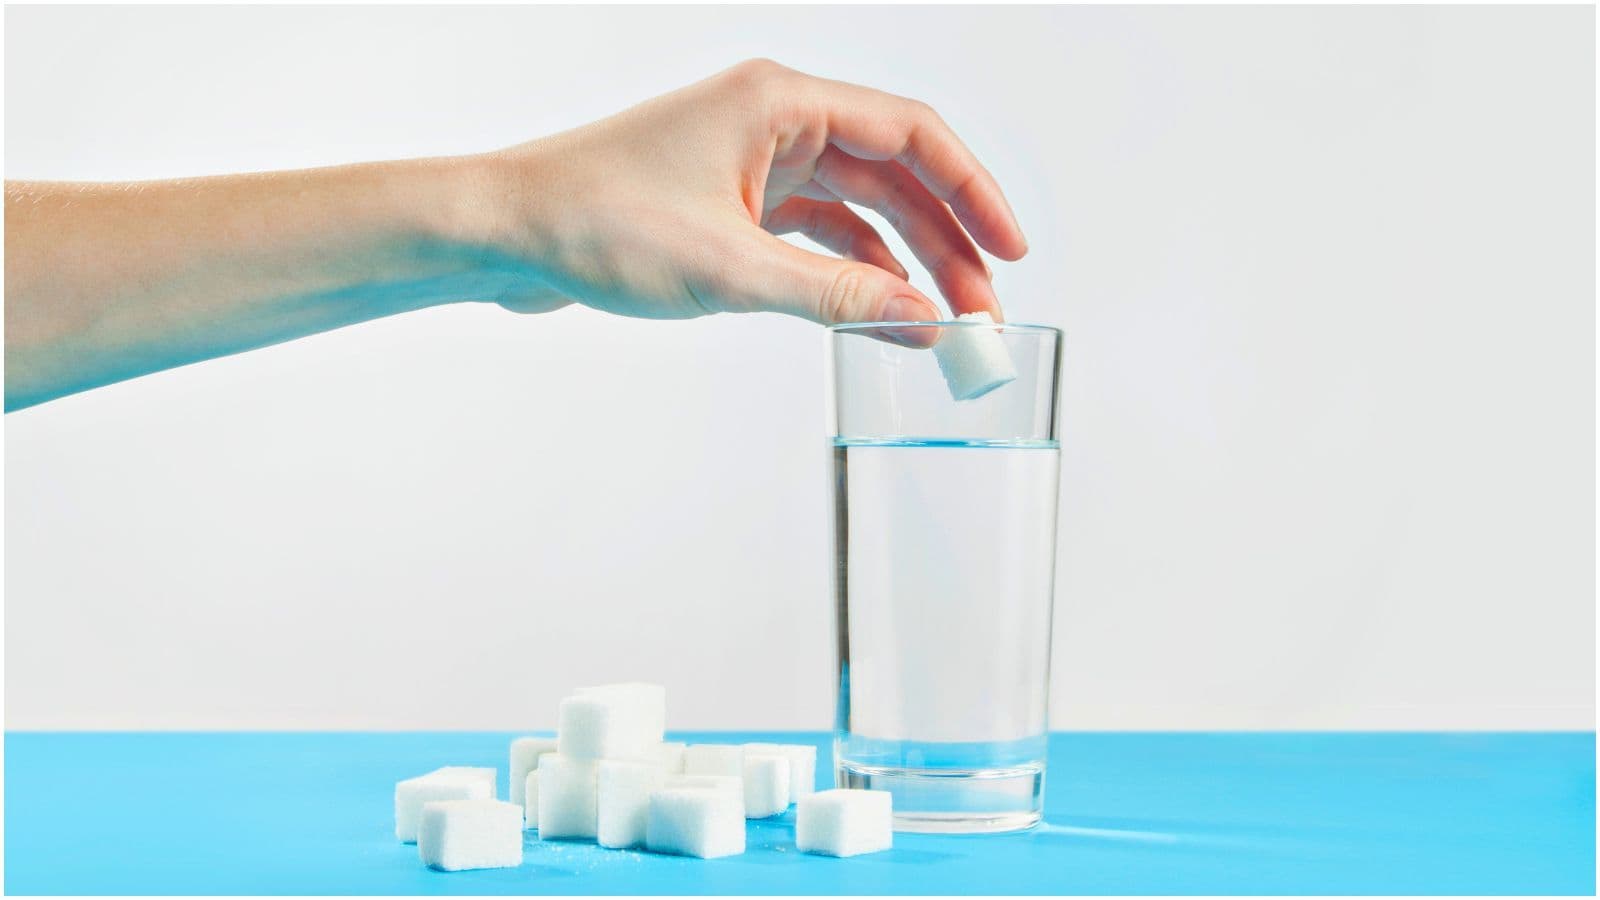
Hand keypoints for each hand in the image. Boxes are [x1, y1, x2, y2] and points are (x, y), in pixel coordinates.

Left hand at [473, 59, 1027, 325]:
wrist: (505, 232)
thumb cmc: (596, 222)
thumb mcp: (730, 270)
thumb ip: (835, 297)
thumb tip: (924, 322)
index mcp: (779, 101)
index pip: (912, 133)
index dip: (973, 191)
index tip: (1012, 247)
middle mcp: (774, 121)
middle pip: (894, 175)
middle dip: (946, 243)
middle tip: (982, 311)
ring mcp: (753, 161)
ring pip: (858, 208)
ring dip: (903, 262)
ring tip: (942, 323)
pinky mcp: (732, 202)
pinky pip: (816, 232)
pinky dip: (850, 270)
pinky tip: (877, 310)